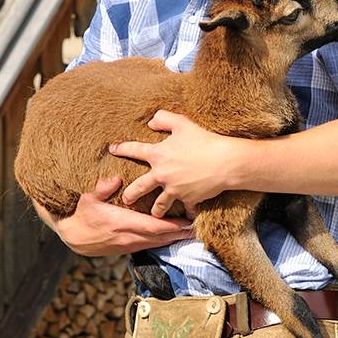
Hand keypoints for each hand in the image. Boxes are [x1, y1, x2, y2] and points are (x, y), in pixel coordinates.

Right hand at [39, 177, 192, 257]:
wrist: (73, 237)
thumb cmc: (81, 214)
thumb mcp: (87, 198)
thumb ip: (102, 188)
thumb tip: (115, 178)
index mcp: (120, 222)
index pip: (152, 226)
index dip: (171, 225)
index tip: (187, 220)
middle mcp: (128, 236)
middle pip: (160, 237)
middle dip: (179, 232)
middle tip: (197, 227)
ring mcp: (129, 244)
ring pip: (158, 243)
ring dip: (174, 238)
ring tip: (191, 231)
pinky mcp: (128, 248)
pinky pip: (151, 245)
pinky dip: (164, 240)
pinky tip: (174, 236)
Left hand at [115, 111, 246, 214]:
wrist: (225, 162)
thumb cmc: (204, 140)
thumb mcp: (182, 123)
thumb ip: (163, 119)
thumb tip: (151, 121)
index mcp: (158, 155)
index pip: (134, 150)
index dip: (121, 148)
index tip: (112, 149)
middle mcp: (162, 175)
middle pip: (139, 188)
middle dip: (130, 195)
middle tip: (125, 200)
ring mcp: (174, 190)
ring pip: (159, 205)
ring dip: (156, 210)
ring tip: (155, 214)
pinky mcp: (188, 200)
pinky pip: (185, 209)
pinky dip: (186, 213)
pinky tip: (185, 218)